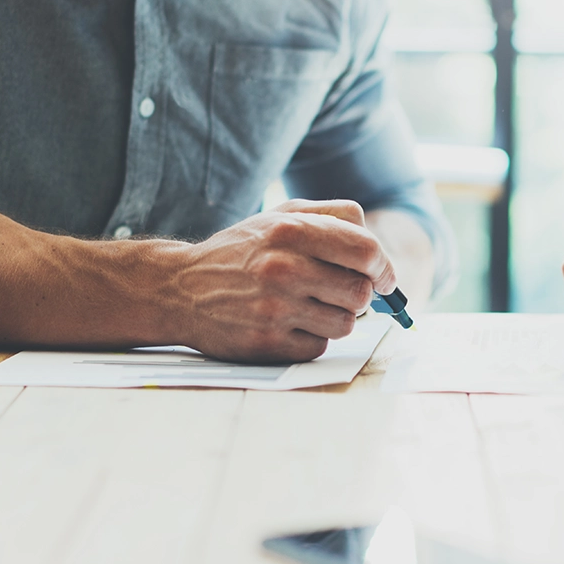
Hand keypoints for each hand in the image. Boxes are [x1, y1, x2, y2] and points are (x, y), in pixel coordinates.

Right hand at [174, 199, 396, 362]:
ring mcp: (274, 309)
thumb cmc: (242, 251)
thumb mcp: (281, 216)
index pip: (366, 251)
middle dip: (360, 294)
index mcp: (290, 230)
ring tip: (311, 305)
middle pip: (360, 292)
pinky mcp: (266, 343)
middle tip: (342, 291)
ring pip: (346, 324)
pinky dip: (313, 338)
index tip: (384, 278)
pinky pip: (319, 347)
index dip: (384, 267)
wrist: (180, 289)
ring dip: (337, 317)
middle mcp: (283, 269)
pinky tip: (290, 323)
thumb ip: (333, 216)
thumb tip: (377, 249)